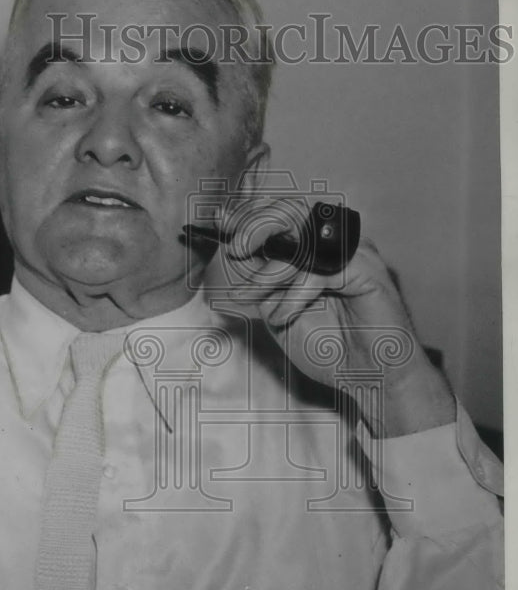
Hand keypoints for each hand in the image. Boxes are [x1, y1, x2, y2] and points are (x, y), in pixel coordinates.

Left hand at [220, 196, 454, 437]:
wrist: (367, 378)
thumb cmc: (330, 347)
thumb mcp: (278, 312)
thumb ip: (260, 283)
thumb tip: (234, 254)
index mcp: (315, 249)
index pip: (280, 217)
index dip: (249, 214)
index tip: (221, 219)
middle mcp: (336, 245)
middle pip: (293, 211)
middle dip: (258, 225)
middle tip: (237, 249)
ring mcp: (353, 254)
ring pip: (306, 237)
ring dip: (271, 269)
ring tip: (253, 297)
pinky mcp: (367, 272)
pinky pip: (322, 270)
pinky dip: (295, 294)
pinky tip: (284, 316)